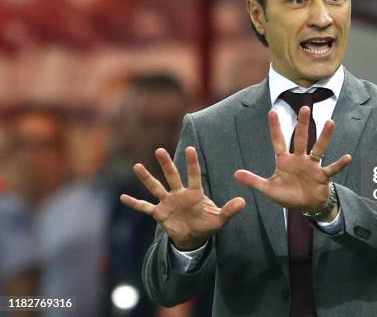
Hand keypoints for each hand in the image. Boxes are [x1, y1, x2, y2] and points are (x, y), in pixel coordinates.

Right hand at [120, 147, 245, 249]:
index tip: (191, 148)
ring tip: (137, 166)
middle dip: (166, 164)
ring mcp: (168, 203)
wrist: (193, 238)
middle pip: (172, 176)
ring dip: (147, 178)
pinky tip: (123, 197)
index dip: (192, 163)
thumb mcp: (220, 219)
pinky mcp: (160, 213)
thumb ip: (230, 210)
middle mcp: (179, 194)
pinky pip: (145, 207)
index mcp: (195, 193)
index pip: (194, 175)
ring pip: (156, 187)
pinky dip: (135, 203)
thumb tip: (244, 201)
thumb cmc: (207, 225)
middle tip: (160, 150)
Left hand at [234, 106, 350, 212]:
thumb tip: (235, 174)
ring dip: (324, 137)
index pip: (278, 141)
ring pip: (319, 148)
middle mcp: (299, 159)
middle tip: (304, 107)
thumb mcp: (268, 189)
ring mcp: (312, 166)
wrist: (307, 205)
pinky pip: (332, 169)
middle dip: (302, 124)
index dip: (275, 128)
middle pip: (300, 138)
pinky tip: (347, 157)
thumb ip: (253, 181)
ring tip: (330, 122)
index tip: (272, 112)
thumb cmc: (288, 195)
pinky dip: (339, 164)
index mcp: (285, 161)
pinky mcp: (322, 176)